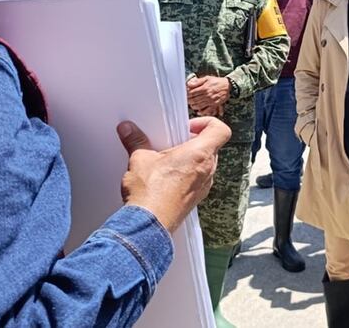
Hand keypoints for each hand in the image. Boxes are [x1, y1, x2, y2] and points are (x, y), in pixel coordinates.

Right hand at [117, 117, 230, 232]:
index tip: (187, 126)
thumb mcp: (140, 159)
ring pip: (205, 164)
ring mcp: (203, 186)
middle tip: (174, 141)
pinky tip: (166, 177)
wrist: (149, 224)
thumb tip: (128, 129)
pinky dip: (187, 175)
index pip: (221, 131)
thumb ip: (136, 140)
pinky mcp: (195, 199)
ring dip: (190, 159)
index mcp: (200, 154)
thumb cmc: (151, 193)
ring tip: (168, 160)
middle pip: (211, 147)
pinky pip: (198, 180)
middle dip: (193, 141)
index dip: (207, 123)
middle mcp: (207, 170)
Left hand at [187, 75, 230, 115]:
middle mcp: (207, 95)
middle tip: (187, 100)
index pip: (192, 93)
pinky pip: (207, 110)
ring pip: (198, 106)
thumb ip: (198, 81)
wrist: (228, 86)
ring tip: (192, 104)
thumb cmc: (217, 82)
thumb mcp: (207, 78)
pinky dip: (201, 112)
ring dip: (193, 106)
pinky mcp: (214, 105)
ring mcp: (211, 101)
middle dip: (189, 100)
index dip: (187, 94)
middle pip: (194, 100)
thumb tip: (189, 84)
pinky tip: (198, 111)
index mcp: (204, 88)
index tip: (186, 94)